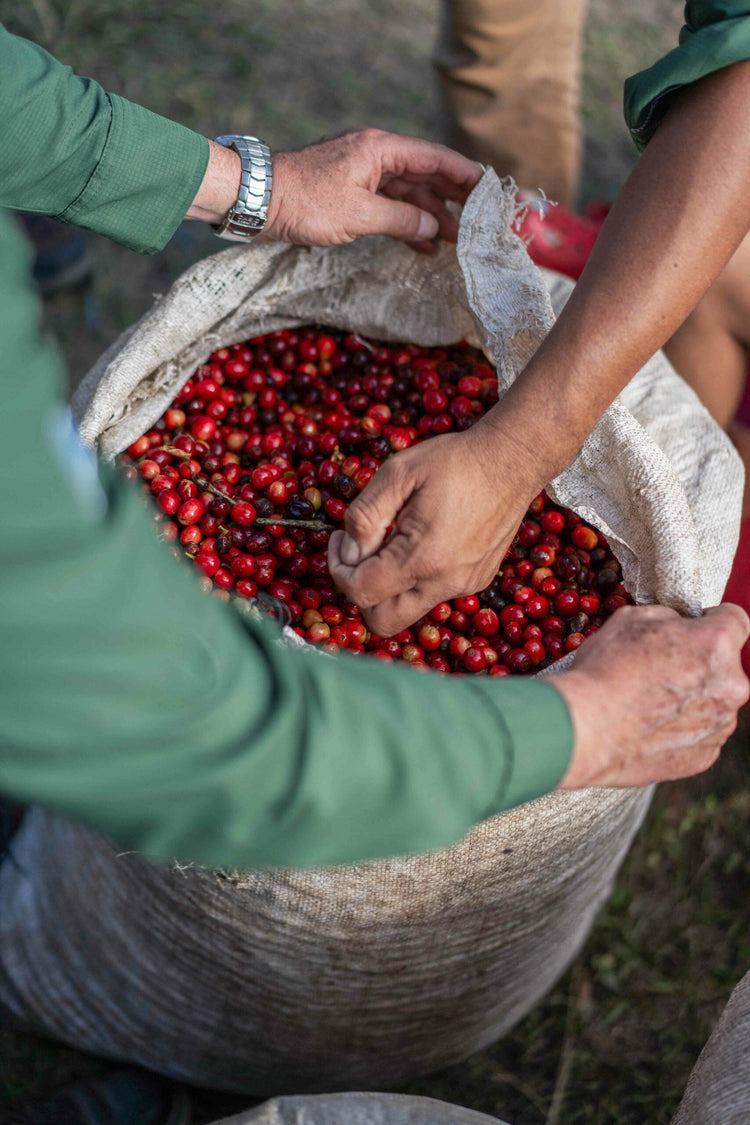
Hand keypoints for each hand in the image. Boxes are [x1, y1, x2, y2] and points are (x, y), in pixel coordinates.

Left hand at [261, 128, 481, 251]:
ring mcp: (362, 172)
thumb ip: (401, 220)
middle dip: (452, 200)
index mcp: (380, 149)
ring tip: (454, 241)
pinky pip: (389, 203)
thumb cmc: (305, 203)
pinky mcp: (349, 191)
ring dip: (430, 215)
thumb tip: (433, 229)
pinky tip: (421, 244)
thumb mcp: (359, 215)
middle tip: (478, 223)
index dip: (465, 175)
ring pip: (408, 192)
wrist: (257, 201)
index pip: (435, 158)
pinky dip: (406, 222)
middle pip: (425, 174)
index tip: (490, 191)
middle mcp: (375, 154)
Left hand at [328, 418, 541, 635]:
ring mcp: (464, 585)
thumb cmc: (455, 461)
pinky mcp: (475, 580)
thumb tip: (349, 551)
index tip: (340, 540)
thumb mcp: (397, 474)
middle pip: (382, 621)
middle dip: (360, 592)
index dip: (338, 570)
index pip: (361, 593)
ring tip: (389, 542)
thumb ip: (364, 516)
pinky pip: (431, 595)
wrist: (513, 460)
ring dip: (387, 587)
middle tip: (357, 553)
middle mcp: (446, 582)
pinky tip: (418, 542)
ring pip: (407, 610)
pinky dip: (413, 579)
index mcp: (422, 557)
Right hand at [555, 603, 749, 789]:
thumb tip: (676, 625)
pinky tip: (649, 725)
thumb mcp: (629, 619)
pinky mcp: (705, 756)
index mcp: (716, 644)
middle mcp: (730, 686)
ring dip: (692, 698)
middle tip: (659, 669)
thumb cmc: (604, 671)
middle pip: (724, 666)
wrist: (585, 728)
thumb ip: (666, 618)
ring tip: (648, 703)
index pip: (737, 618)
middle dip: (699, 663)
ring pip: (714, 702)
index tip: (697, 626)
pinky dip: (682, 729)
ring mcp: (721, 725)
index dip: (713, 618)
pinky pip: (701, 734)